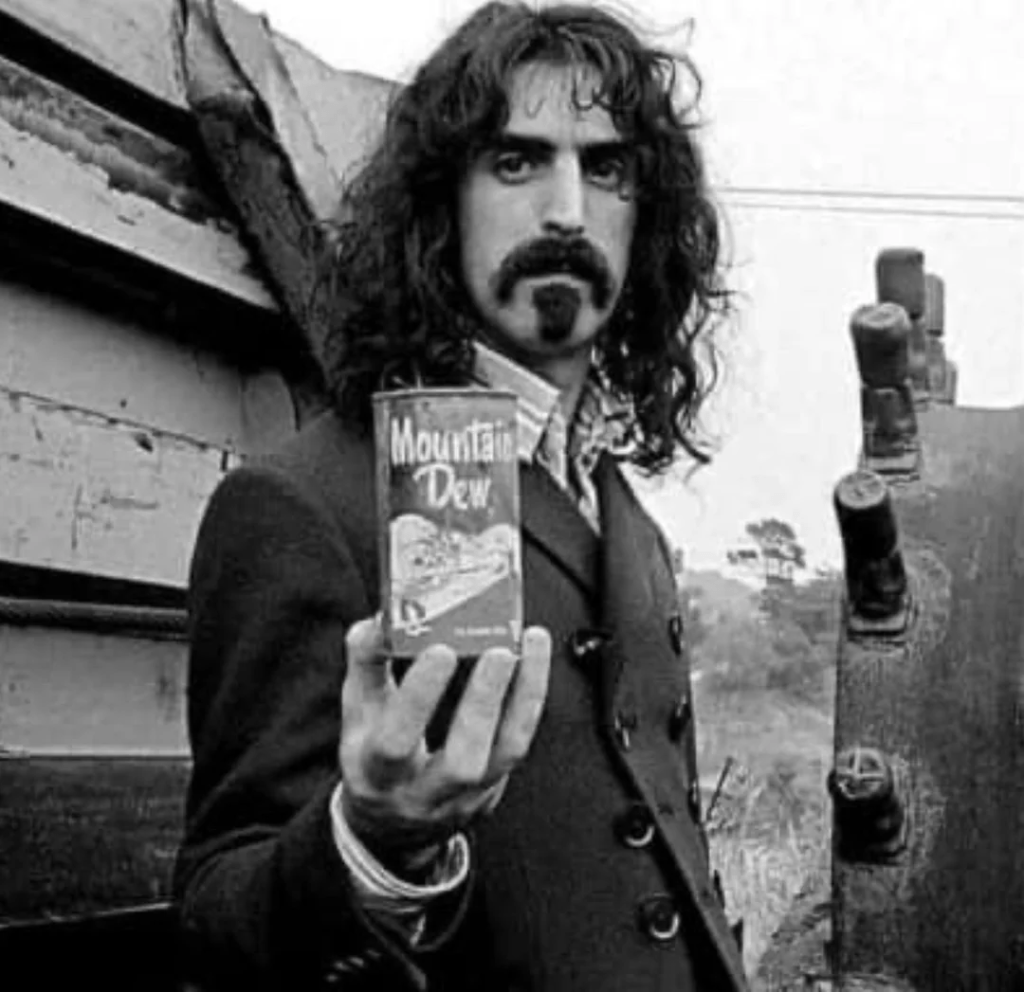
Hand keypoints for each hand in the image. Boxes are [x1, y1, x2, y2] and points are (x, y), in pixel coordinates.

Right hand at [338, 616, 550, 869]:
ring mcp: (464, 796)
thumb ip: (365, 665)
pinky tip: (533, 660)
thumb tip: (379, 621)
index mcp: (375, 774)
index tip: (439, 650)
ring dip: (520, 696)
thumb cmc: (374, 754)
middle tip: (498, 652)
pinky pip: (518, 743)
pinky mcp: (492, 788)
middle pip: (460, 762)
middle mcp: (422, 794)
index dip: (418, 698)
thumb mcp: (357, 715)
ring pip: (503, 754)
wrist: (393, 825)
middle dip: (482, 704)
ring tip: (525, 646)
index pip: (395, 743)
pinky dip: (529, 698)